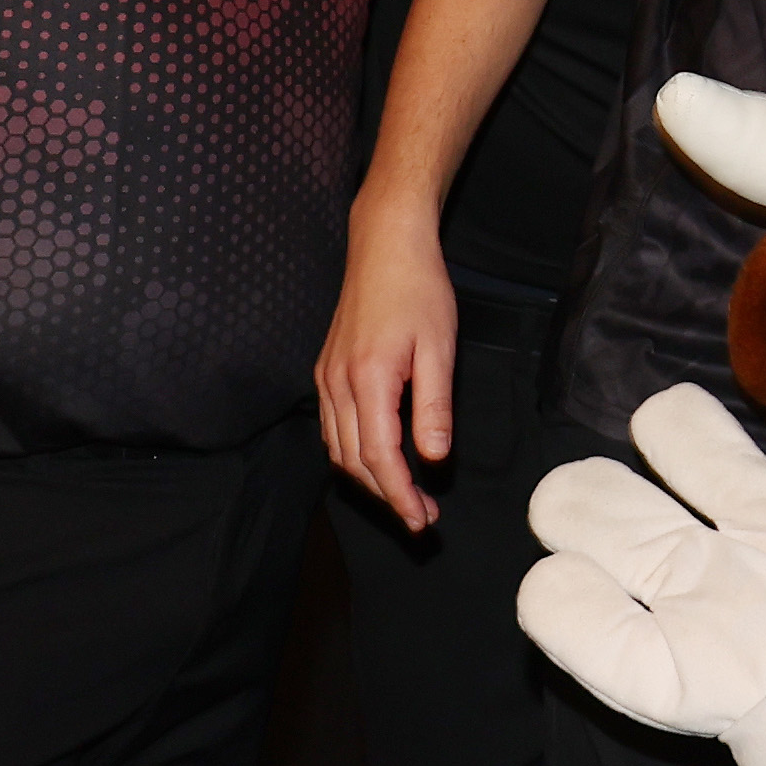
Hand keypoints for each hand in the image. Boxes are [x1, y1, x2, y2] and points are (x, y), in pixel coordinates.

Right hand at [316, 198, 461, 535]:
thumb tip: (434, 458)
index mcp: (368, 379)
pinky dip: (354, 454)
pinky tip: (380, 461)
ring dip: (370, 479)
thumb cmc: (420, 290)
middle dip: (387, 495)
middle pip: (354, 461)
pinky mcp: (325, 372)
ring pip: (339, 449)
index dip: (399, 494)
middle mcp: (336, 384)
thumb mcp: (440, 347)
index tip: (422, 519)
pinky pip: (333, 429)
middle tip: (424, 518)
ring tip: (407, 497)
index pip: (379, 456)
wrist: (385, 247)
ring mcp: (326, 379)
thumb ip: (434, 406)